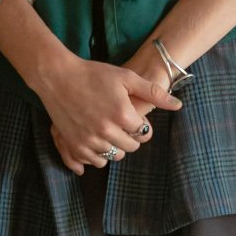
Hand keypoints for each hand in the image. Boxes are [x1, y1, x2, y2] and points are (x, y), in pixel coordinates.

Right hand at [30, 54, 179, 173]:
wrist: (57, 76)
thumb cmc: (93, 73)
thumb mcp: (126, 77)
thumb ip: (153, 92)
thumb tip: (178, 106)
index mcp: (123, 114)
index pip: (144, 133)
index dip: (140, 125)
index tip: (131, 117)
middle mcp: (107, 130)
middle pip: (131, 148)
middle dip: (129, 137)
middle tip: (119, 123)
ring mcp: (90, 140)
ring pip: (114, 157)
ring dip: (115, 147)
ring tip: (107, 129)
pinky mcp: (75, 145)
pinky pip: (95, 162)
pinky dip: (98, 154)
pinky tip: (96, 138)